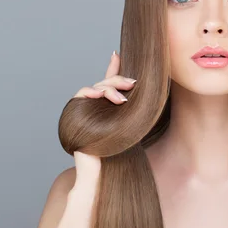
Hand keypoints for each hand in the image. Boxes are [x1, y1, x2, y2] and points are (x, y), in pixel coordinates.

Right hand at [70, 51, 136, 192]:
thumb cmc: (118, 154)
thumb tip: (151, 96)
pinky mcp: (76, 113)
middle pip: (105, 83)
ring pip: (95, 87)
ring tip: (121, 99)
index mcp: (108, 108)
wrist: (100, 173)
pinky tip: (99, 95)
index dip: (114, 67)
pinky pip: (80, 95)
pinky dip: (90, 92)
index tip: (118, 53)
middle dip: (119, 80)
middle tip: (133, 84)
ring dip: (109, 88)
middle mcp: (96, 106)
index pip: (110, 82)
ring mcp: (85, 108)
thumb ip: (137, 111)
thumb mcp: (133, 127)